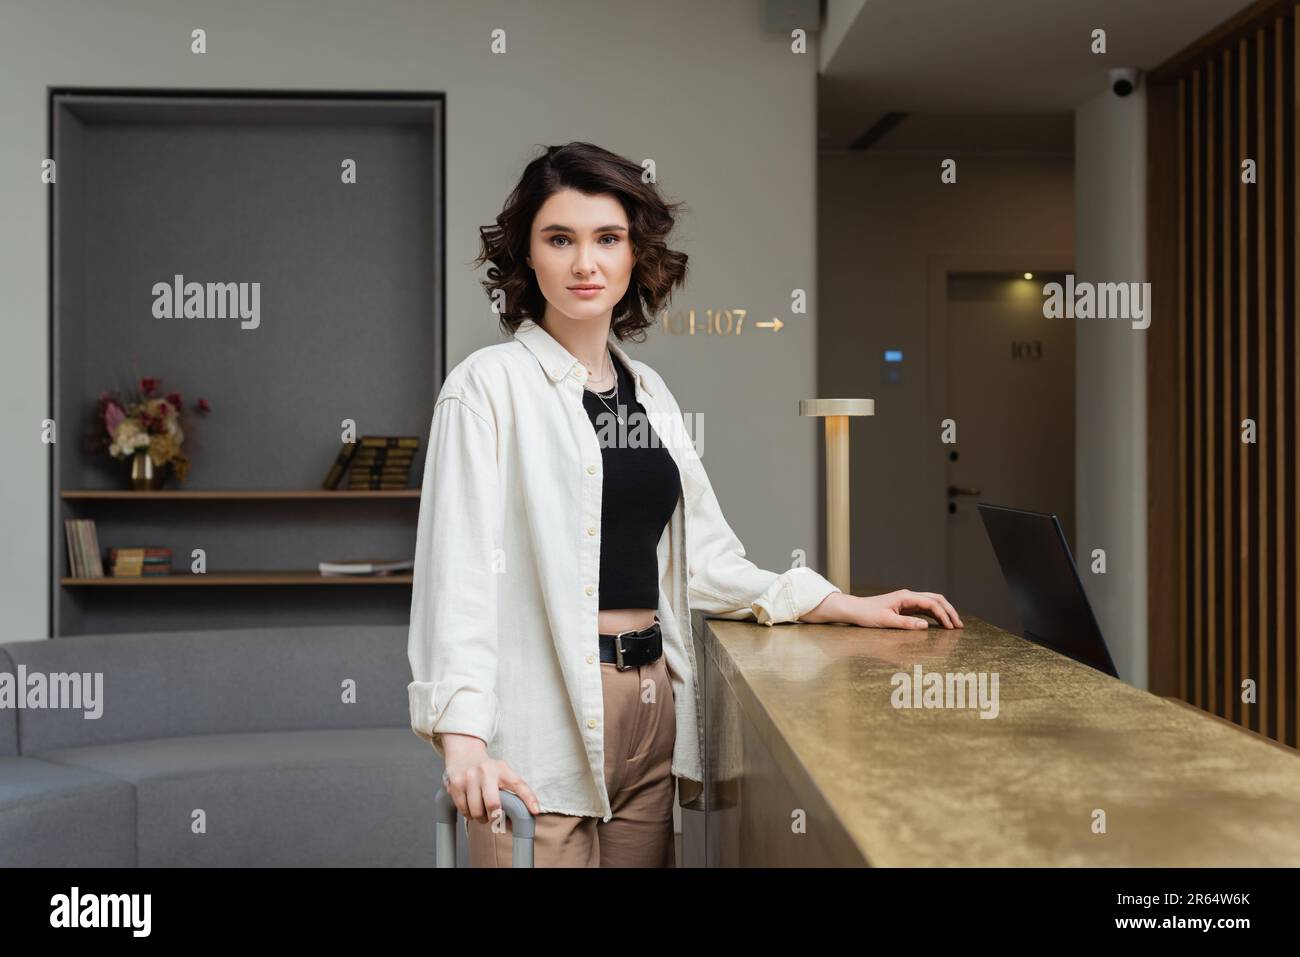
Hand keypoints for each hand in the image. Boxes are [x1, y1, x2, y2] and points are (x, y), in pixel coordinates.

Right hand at [441, 733, 541, 821]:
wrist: (463, 753)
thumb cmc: (486, 769)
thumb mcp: (502, 772)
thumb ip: (512, 790)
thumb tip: (521, 816)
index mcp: (502, 769)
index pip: (518, 784)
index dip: (529, 799)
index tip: (536, 811)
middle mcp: (486, 771)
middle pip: (493, 805)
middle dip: (493, 817)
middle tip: (492, 816)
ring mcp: (469, 777)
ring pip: (476, 811)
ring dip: (479, 817)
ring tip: (480, 811)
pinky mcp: (455, 784)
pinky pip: (463, 810)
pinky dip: (467, 813)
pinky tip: (469, 806)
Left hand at [802, 589, 962, 629]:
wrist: (854, 609)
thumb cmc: (867, 615)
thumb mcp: (886, 621)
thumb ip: (906, 624)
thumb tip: (926, 626)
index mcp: (905, 597)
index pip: (931, 603)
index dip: (944, 615)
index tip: (951, 627)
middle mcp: (908, 596)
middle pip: (936, 599)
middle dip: (949, 611)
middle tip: (959, 625)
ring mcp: (907, 600)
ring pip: (932, 602)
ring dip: (944, 612)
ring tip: (954, 625)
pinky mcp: (905, 606)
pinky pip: (924, 608)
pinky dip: (935, 615)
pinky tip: (941, 623)